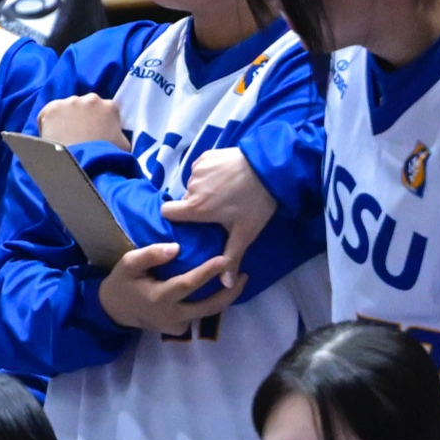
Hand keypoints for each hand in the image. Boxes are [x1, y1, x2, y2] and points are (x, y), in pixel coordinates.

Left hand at [37, 93, 127, 150]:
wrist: (84, 164)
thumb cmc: (107, 157)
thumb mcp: (123, 145)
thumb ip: (118, 134)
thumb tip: (113, 136)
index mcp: (110, 106)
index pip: (103, 110)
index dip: (96, 122)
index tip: (92, 134)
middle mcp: (90, 99)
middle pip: (83, 107)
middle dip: (80, 118)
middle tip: (76, 137)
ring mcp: (70, 102)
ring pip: (64, 109)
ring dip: (64, 120)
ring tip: (62, 139)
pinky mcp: (52, 108)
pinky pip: (46, 115)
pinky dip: (46, 125)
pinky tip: (50, 138)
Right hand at [96, 241, 238, 333]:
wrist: (114, 310)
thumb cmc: (122, 282)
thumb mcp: (128, 263)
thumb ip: (150, 255)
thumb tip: (176, 248)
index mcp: (159, 298)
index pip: (188, 284)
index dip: (208, 272)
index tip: (225, 259)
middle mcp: (171, 315)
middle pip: (209, 307)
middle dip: (229, 293)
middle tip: (245, 276)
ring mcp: (176, 326)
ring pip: (207, 313)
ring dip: (224, 298)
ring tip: (237, 281)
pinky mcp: (178, 329)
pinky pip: (200, 316)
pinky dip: (211, 304)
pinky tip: (217, 290)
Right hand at [160, 147, 278, 267]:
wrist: (272, 168)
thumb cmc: (257, 203)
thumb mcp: (245, 233)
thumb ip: (231, 257)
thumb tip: (223, 284)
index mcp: (196, 207)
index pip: (167, 212)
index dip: (175, 217)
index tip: (188, 221)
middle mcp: (191, 187)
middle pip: (183, 199)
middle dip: (196, 204)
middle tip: (217, 208)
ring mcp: (198, 169)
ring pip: (193, 184)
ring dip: (203, 189)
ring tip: (224, 191)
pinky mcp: (206, 156)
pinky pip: (199, 168)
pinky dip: (208, 174)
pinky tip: (225, 177)